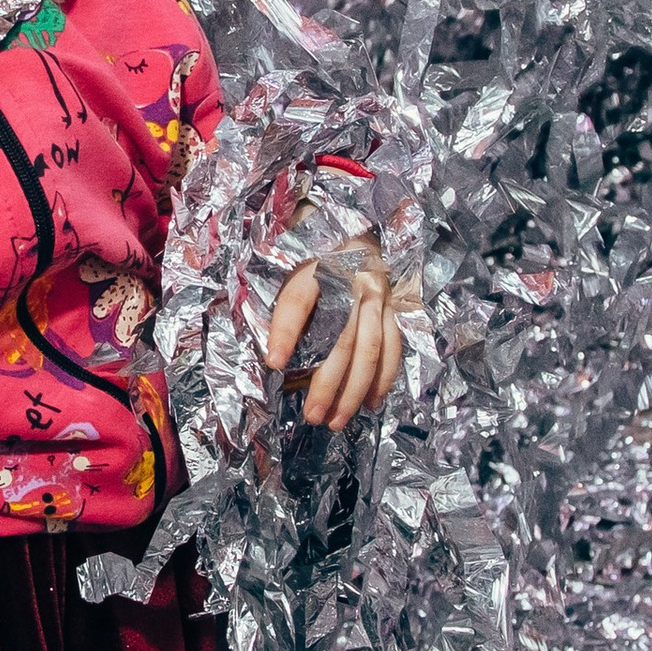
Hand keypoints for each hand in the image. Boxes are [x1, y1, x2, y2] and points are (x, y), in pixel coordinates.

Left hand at [265, 244, 407, 428]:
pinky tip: (369, 404)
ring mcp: (378, 295)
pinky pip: (393, 346)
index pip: (299, 301)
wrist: (354, 229)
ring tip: (336, 421)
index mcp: (318, 264)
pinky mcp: (394, 306)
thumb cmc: (310, 251)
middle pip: (342, 338)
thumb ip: (273, 295)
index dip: (286, 332)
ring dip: (354, 391)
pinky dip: (383, 378)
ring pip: (371, 349)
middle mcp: (352, 281)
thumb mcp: (287, 260)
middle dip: (327, 383)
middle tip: (311, 416)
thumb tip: (258, 344)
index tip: (273, 364)